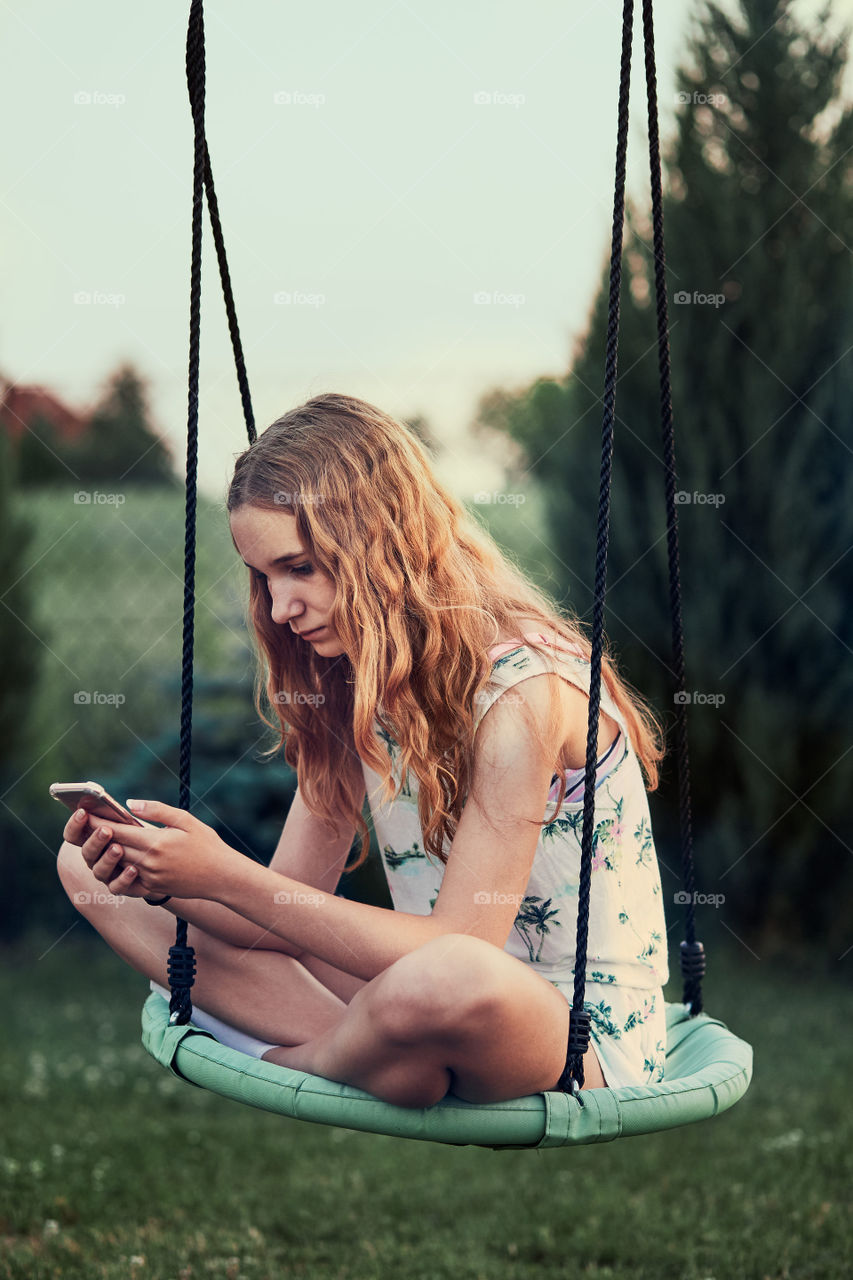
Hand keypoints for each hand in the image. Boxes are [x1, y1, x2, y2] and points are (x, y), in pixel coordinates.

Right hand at [61, 806, 151, 898]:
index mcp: (97, 837)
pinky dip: (123, 879)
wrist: (168, 863)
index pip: (75, 833)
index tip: (83, 812)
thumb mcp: (153, 822)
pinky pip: (117, 886)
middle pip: (86, 851)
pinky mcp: (120, 887)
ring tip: (118, 849)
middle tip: (106, 830)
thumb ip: (146, 811)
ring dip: (107, 859)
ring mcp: (107, 873)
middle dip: (95, 840)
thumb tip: (131, 804)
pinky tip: (133, 869)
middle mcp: (97, 856)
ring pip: (98, 870)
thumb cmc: (155, 837)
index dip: (75, 824)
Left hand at [92, 799, 236, 901]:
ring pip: (118, 864)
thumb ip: (157, 810)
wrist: (222, 876)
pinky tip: (116, 860)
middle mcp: (149, 862)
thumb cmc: (207, 844)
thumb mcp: (185, 821)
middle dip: (98, 835)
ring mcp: (149, 878)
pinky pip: (128, 880)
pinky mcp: (153, 888)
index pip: (119, 831)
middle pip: (114, 847)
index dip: (100, 822)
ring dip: (106, 852)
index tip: (86, 814)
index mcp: (156, 842)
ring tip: (98, 841)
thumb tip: (130, 804)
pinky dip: (119, 869)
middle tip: (84, 824)